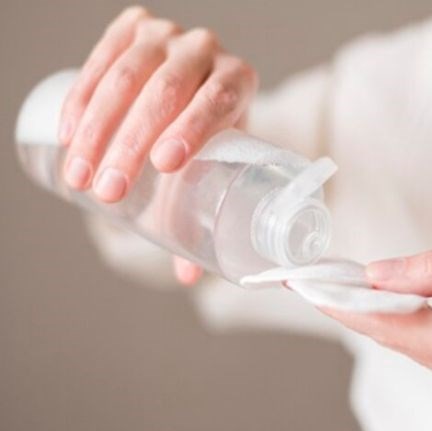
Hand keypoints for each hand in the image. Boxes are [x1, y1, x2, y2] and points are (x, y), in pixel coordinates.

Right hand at [62, 6, 258, 281]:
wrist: (200, 80)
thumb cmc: (214, 133)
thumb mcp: (221, 160)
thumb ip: (208, 208)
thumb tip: (190, 276)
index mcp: (239, 79)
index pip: (219, 98)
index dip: (193, 127)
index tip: (165, 165)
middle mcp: (206, 50)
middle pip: (167, 92)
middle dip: (132, 143)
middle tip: (109, 189)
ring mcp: (168, 36)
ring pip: (127, 76)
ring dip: (98, 128)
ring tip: (80, 175)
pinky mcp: (133, 27)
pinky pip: (101, 56)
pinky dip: (81, 97)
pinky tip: (67, 132)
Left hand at [322, 246, 431, 412]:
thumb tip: (383, 273)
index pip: (394, 327)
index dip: (347, 304)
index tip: (311, 285)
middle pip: (402, 341)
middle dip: (365, 307)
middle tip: (331, 274)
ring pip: (422, 349)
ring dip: (396, 317)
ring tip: (367, 283)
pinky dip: (426, 329)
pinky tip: (419, 305)